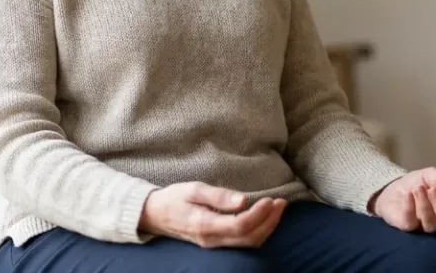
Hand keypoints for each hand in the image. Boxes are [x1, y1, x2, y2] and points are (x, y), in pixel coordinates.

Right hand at [139, 182, 287, 247]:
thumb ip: (218, 196)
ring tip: (277, 209)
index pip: (240, 225)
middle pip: (249, 238)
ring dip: (267, 227)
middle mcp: (212, 240)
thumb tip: (243, 200)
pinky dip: (258, 232)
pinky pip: (243, 243)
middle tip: (281, 202)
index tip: (271, 199)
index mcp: (205, 225)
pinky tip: (264, 219)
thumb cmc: (174, 198)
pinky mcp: (217, 244)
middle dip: (270, 221)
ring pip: (248, 244)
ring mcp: (214, 245)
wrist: (155, 215)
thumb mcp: (193, 189)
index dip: (259, 214)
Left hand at [369, 167, 435, 232]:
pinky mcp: (408, 227)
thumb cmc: (417, 183)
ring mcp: (425, 227)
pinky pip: (412, 224)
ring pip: (432, 225)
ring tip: (418, 189)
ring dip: (425, 205)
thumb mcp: (430, 175)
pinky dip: (410, 209)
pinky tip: (408, 195)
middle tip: (433, 190)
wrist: (392, 187)